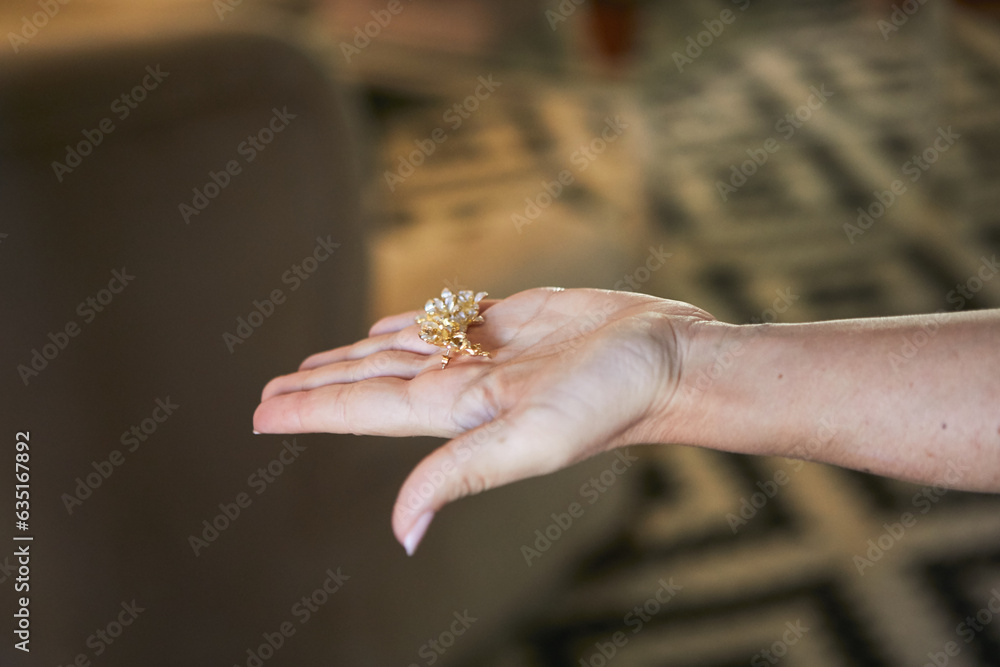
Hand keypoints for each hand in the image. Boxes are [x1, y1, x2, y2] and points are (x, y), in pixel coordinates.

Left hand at [253, 287, 715, 553]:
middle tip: (268, 391)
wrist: (668, 360)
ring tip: (316, 363)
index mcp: (454, 412)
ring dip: (355, 358)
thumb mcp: (532, 440)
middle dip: (318, 387)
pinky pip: (445, 321)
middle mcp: (460, 385)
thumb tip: (399, 534)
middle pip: (369, 384)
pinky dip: (409, 323)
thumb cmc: (611, 400)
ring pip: (399, 352)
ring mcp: (485, 353)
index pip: (361, 409)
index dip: (309, 409)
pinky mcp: (512, 323)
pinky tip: (389, 328)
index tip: (259, 412)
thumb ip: (460, 476)